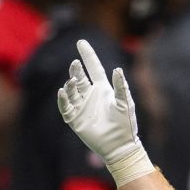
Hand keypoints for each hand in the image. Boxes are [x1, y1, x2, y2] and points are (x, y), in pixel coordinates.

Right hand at [56, 40, 153, 185]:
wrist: (120, 146)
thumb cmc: (126, 125)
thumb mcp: (125, 103)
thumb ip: (121, 87)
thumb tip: (116, 69)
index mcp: (103, 90)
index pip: (94, 68)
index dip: (88, 55)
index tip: (81, 43)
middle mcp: (91, 96)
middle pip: (80, 77)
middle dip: (76, 70)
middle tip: (75, 64)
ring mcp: (82, 106)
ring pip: (71, 90)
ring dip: (71, 84)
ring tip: (74, 80)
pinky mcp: (75, 119)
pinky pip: (65, 106)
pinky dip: (63, 98)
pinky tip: (63, 91)